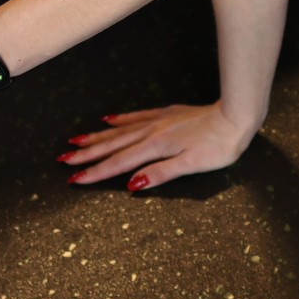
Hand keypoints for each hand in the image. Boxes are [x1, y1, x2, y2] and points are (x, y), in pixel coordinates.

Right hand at [58, 101, 256, 191]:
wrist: (236, 116)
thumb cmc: (219, 145)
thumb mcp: (192, 165)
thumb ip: (160, 174)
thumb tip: (131, 185)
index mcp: (156, 147)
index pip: (119, 163)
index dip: (96, 173)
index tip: (74, 179)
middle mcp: (151, 132)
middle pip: (113, 145)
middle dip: (87, 154)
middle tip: (62, 159)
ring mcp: (158, 121)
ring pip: (119, 131)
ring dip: (96, 137)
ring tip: (75, 141)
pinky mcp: (166, 114)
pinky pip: (135, 116)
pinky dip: (119, 120)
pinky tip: (108, 120)